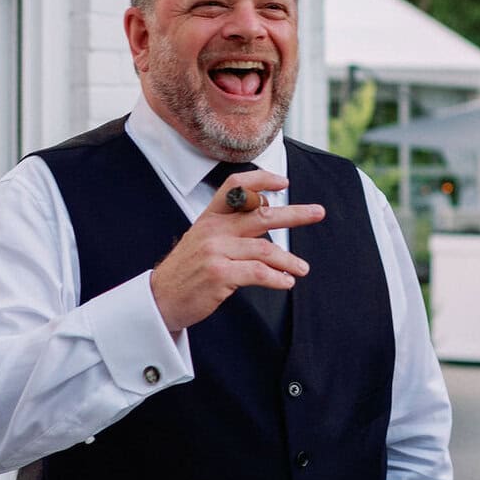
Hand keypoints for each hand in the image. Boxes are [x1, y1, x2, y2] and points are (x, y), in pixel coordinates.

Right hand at [149, 169, 324, 332]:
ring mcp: (215, 251)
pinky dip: (278, 278)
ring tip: (302, 269)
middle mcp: (213, 230)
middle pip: (261, 214)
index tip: (284, 183)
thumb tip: (266, 209)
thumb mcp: (203, 239)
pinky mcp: (219, 274)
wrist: (160, 300)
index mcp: (210, 217)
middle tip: (318, 212)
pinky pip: (259, 272)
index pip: (236, 185)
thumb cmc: (188, 271)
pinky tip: (287, 282)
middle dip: (295, 213)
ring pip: (265, 248)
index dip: (262, 180)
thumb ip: (231, 225)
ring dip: (289, 259)